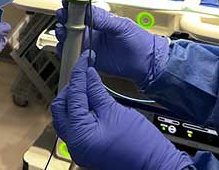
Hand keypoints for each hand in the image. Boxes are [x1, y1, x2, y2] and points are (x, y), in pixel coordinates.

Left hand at [51, 52, 192, 169]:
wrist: (157, 167)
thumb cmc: (140, 145)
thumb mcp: (115, 112)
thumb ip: (97, 92)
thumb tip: (88, 74)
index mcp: (79, 134)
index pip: (73, 96)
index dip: (79, 74)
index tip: (84, 60)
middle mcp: (74, 143)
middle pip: (61, 107)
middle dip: (71, 88)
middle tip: (84, 73)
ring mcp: (80, 147)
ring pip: (66, 116)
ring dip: (75, 98)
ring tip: (88, 84)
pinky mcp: (88, 147)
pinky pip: (76, 124)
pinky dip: (81, 109)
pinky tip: (91, 98)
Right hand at [56, 4, 169, 87]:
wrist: (146, 63)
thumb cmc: (138, 40)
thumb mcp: (121, 26)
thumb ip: (103, 20)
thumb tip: (86, 11)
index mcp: (100, 20)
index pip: (82, 10)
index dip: (72, 6)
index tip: (66, 2)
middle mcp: (92, 31)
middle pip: (71, 23)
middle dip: (64, 18)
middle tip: (62, 16)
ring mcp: (90, 44)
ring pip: (69, 38)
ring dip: (62, 34)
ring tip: (61, 32)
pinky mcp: (89, 58)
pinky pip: (73, 54)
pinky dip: (65, 50)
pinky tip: (63, 47)